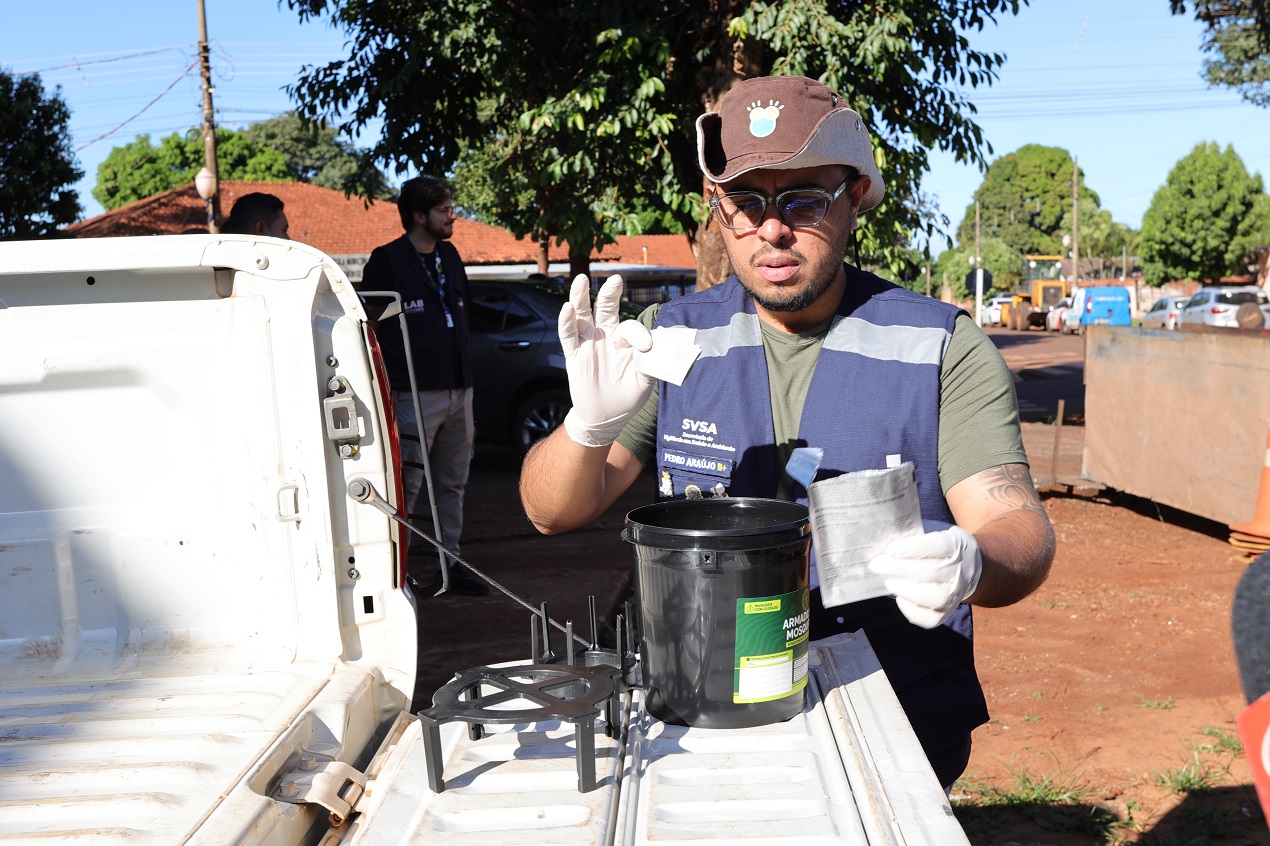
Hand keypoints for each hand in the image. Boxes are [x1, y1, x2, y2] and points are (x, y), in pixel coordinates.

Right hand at [558, 274, 653, 447]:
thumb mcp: (644, 381)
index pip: (630, 328)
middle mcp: (606, 337)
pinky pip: (568, 336)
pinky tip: (567, 308)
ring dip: (581, 297)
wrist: (606, 417)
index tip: (646, 347)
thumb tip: (656, 349)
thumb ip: (651, 364)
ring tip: (581, 279)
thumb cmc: (627, 396)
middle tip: (616, 278)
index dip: (638, 334)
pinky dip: (566, 321)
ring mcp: (588, 344)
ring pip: (583, 315)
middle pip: (605, 309)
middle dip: (609, 293)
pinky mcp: (574, 356)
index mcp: (625, 341)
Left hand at [868, 520, 982, 628]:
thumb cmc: (940, 546)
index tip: (889, 550)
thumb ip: (911, 534)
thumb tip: (881, 542)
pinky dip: (912, 611)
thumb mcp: (932, 531)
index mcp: (956, 545)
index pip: (937, 546)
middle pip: (931, 572)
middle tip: (876, 565)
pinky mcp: (949, 611)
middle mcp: (960, 571)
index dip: (911, 548)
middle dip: (898, 569)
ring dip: (906, 590)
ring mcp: (956, 594)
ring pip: (935, 598)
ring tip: (888, 582)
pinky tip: (900, 598)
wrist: (969, 565)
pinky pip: (932, 619)